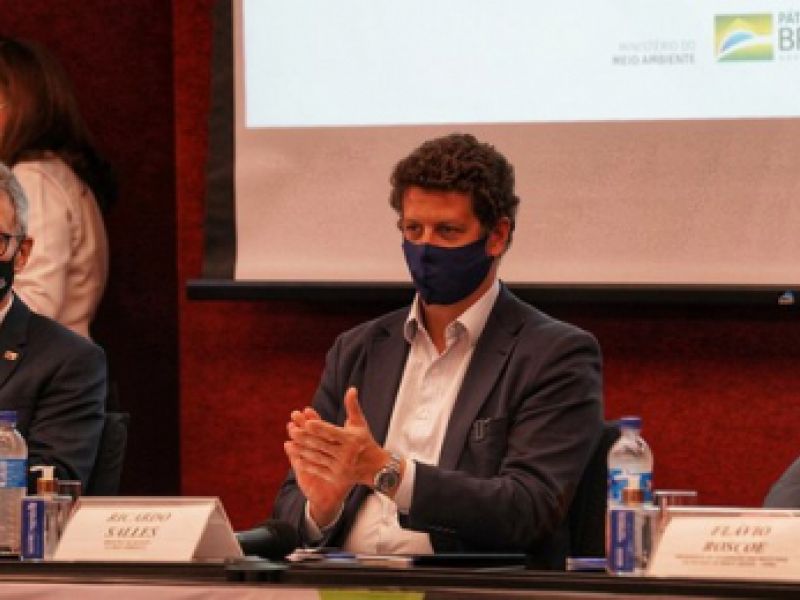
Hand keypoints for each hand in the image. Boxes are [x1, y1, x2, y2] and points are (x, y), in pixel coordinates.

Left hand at [285, 388, 389, 521]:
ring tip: (289, 443)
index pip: (332, 432)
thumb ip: (353, 406)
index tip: (307, 422)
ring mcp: (341, 467)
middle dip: (305, 437)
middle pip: (322, 444)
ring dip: (301, 450)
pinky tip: (296, 457)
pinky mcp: (336, 477)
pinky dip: (306, 463)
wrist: (375, 467)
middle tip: (292, 430)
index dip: (320, 428)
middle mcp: (347, 454)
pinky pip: (318, 469)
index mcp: (351, 439)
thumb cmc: (365, 440)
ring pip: (318, 457)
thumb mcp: (360, 423)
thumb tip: (351, 388)